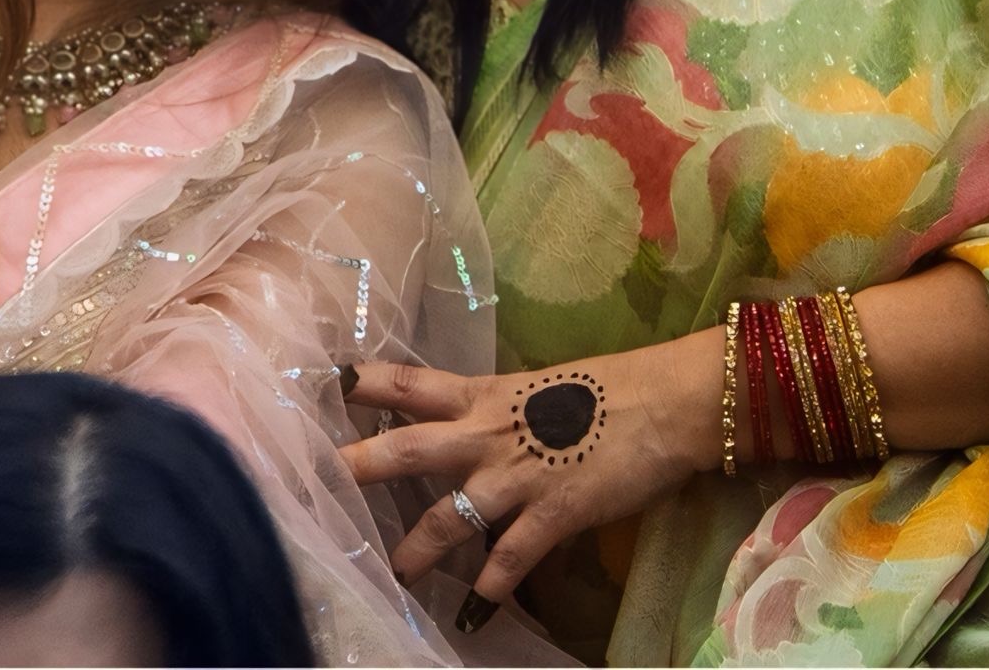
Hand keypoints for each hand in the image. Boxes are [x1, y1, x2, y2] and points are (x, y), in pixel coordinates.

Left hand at [337, 334, 719, 611]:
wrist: (667, 404)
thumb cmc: (609, 389)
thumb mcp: (537, 390)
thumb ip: (498, 410)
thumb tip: (468, 425)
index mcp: (483, 394)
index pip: (411, 383)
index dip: (366, 383)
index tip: (326, 386)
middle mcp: (487, 433)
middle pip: (408, 447)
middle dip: (361, 465)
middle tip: (322, 479)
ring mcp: (517, 475)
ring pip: (449, 515)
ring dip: (417, 548)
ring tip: (397, 573)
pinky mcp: (552, 511)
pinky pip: (511, 555)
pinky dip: (492, 583)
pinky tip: (476, 606)